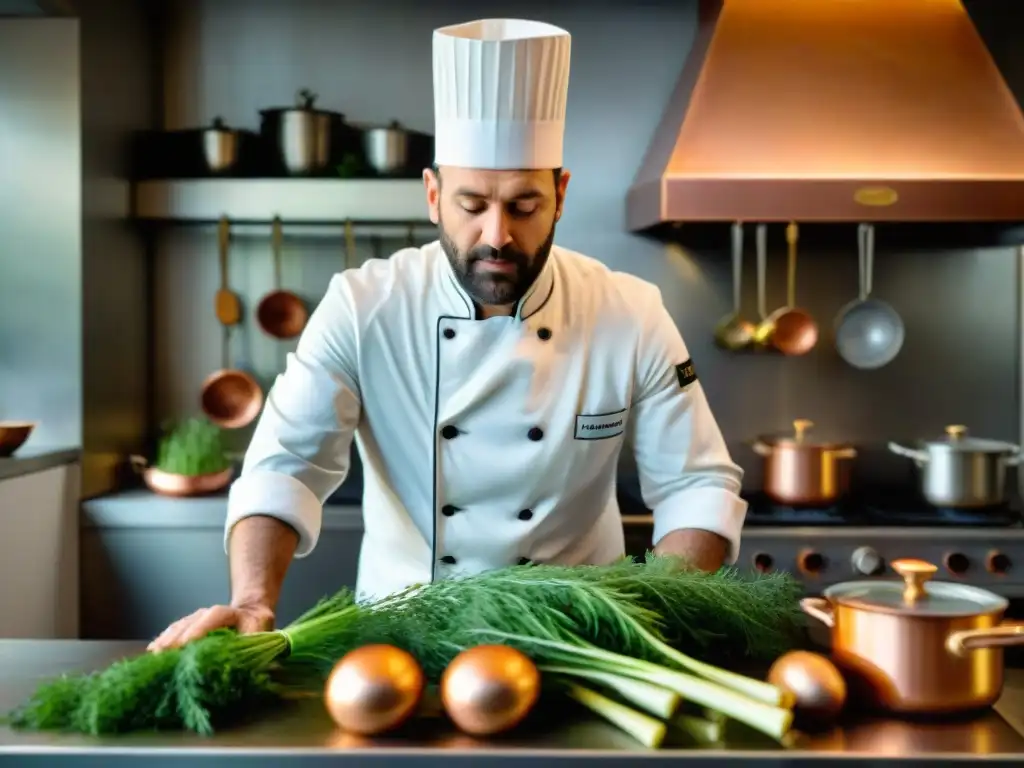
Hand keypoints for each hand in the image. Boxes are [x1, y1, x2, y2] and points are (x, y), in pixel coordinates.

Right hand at [147, 602, 274, 651]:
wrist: (251, 613)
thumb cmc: (256, 628)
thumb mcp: (259, 635)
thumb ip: (249, 646)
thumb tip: (241, 665)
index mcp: (229, 613)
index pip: (213, 616)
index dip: (199, 629)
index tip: (186, 643)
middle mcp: (207, 613)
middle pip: (189, 623)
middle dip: (175, 639)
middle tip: (162, 656)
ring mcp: (194, 619)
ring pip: (178, 628)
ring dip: (166, 641)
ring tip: (154, 656)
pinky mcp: (187, 628)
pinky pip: (172, 633)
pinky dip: (163, 642)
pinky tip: (152, 653)